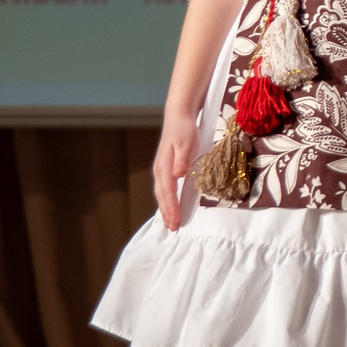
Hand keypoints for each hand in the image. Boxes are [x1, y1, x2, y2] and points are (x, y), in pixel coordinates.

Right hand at [153, 110, 201, 229]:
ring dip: (166, 210)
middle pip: (162, 196)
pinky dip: (167, 201)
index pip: (167, 192)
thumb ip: (182, 159)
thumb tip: (177, 174)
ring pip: (162, 194)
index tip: (175, 220)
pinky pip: (165, 190)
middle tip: (173, 229)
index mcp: (164, 167)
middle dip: (167, 213)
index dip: (171, 207)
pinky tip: (171, 208)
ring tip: (170, 224)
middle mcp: (160, 171)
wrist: (178, 117)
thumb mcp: (186, 143)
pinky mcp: (166, 169)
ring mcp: (161, 170)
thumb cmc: (184, 130)